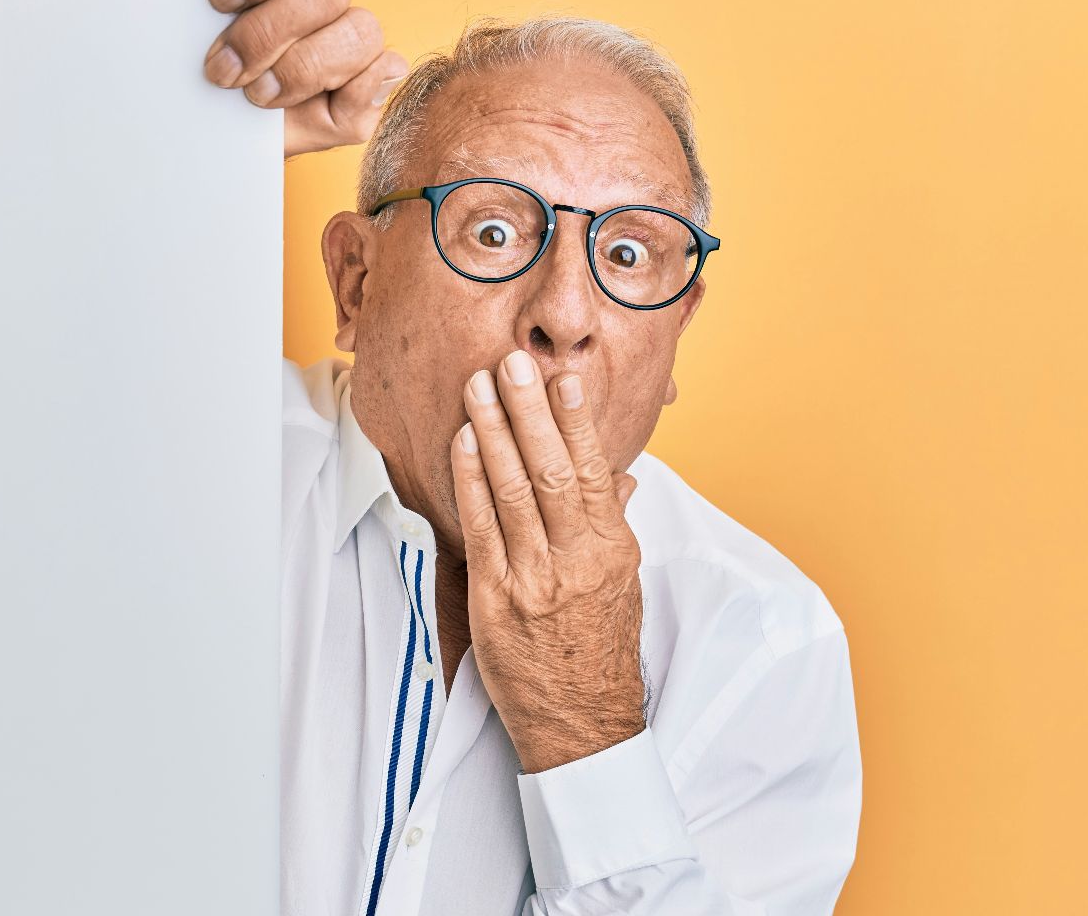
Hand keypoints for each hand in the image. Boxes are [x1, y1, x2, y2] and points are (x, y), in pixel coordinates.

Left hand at [202, 0, 407, 157]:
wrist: (214, 144)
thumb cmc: (200, 87)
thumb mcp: (180, 48)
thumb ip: (191, 14)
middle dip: (268, 5)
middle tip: (223, 53)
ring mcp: (347, 27)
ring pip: (353, 17)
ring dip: (298, 62)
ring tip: (252, 89)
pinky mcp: (370, 79)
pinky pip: (383, 69)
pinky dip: (354, 86)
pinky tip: (323, 99)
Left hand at [451, 349, 646, 773]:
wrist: (581, 724)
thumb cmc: (601, 650)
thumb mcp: (624, 584)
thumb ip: (616, 524)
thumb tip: (623, 478)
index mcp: (613, 551)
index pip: (596, 472)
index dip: (577, 422)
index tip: (564, 379)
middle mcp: (577, 561)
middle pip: (551, 472)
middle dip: (528, 413)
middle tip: (511, 363)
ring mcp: (534, 580)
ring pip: (512, 492)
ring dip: (493, 433)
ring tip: (479, 387)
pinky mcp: (497, 599)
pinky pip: (482, 528)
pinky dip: (471, 480)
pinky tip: (463, 442)